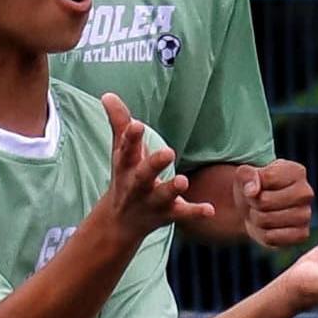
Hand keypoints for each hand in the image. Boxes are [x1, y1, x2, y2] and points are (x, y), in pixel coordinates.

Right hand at [88, 94, 212, 237]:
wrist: (120, 223)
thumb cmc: (125, 177)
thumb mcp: (120, 152)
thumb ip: (119, 123)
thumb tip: (107, 94)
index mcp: (127, 166)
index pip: (127, 149)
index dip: (131, 137)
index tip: (137, 125)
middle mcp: (137, 184)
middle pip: (144, 174)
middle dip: (154, 164)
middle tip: (168, 152)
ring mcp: (152, 201)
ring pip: (162, 195)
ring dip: (172, 189)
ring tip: (183, 181)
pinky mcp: (167, 214)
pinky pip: (182, 213)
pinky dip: (195, 212)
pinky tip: (210, 210)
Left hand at [244, 159, 317, 249]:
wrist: (258, 209)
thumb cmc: (254, 188)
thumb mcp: (245, 175)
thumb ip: (247, 175)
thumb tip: (252, 191)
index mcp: (296, 172)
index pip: (267, 178)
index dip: (252, 184)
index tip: (254, 187)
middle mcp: (306, 193)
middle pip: (265, 201)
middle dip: (253, 203)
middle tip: (256, 203)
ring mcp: (306, 215)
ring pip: (265, 220)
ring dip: (255, 219)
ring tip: (261, 213)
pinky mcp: (302, 235)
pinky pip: (271, 237)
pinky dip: (262, 234)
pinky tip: (267, 227)